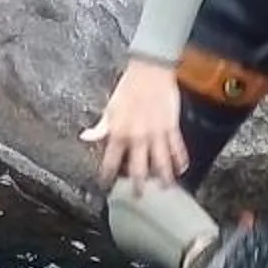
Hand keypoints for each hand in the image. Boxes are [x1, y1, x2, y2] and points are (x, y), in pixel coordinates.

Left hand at [81, 60, 186, 188]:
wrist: (150, 71)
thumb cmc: (128, 87)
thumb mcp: (110, 108)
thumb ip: (101, 128)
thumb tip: (86, 137)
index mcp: (119, 133)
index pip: (111, 162)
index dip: (108, 175)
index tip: (107, 184)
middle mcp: (137, 138)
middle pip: (139, 169)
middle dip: (138, 185)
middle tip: (139, 196)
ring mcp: (156, 134)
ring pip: (161, 163)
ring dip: (163, 178)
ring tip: (165, 188)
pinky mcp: (171, 127)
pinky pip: (176, 148)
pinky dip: (180, 160)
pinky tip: (181, 169)